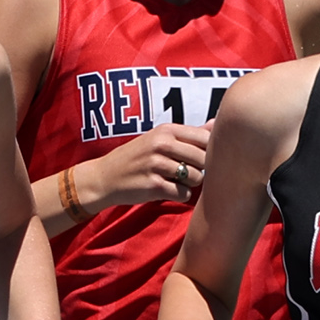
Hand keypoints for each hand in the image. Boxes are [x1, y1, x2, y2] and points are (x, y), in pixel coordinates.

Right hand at [89, 124, 212, 211]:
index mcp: (166, 130)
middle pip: (204, 159)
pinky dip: (179, 195)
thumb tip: (216, 123)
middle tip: (186, 173)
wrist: (104, 178)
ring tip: (175, 181)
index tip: (196, 159)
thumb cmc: (136, 158)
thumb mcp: (158, 138)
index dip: (208, 151)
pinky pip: (183, 193)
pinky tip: (167, 191)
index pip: (206, 138)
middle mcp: (162, 144)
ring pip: (197, 177)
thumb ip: (188, 134)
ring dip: (191, 184)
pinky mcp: (153, 185)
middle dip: (201, 169)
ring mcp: (157, 165)